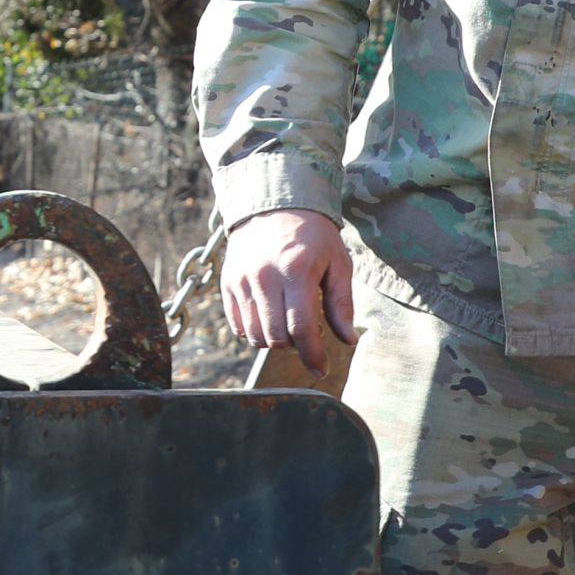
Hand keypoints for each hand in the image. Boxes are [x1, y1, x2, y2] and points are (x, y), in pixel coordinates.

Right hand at [219, 208, 358, 367]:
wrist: (274, 205)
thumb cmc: (313, 236)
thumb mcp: (338, 263)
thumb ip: (342, 304)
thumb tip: (348, 341)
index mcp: (295, 270)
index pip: (300, 329)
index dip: (312, 355)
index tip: (322, 368)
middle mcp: (263, 276)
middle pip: (276, 337)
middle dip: (296, 346)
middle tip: (309, 333)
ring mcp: (241, 280)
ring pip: (255, 336)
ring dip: (275, 340)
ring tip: (289, 322)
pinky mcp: (227, 283)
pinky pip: (238, 325)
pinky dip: (255, 331)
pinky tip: (270, 318)